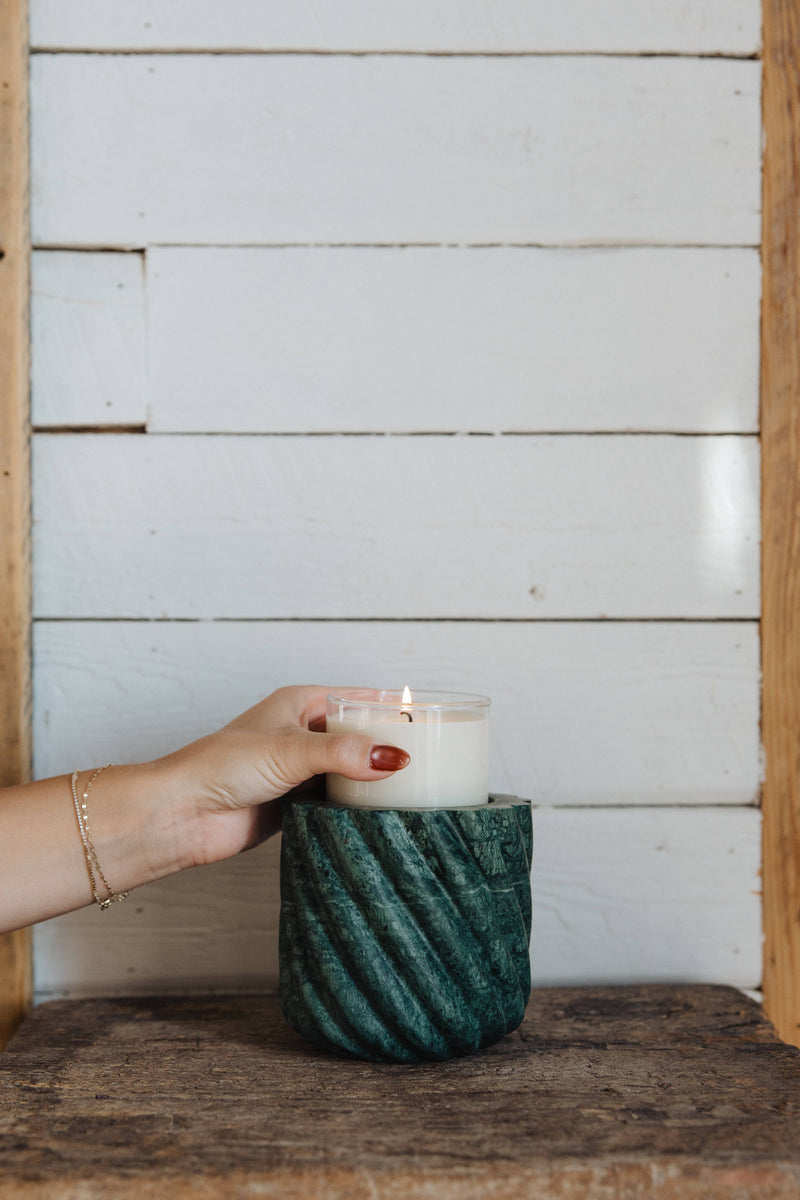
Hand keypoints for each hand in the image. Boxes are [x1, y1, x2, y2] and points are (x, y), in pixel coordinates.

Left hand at [157, 686, 409, 867]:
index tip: (433, 722)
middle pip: (360, 735)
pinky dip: (358, 806)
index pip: (360, 699)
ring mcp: (300, 769)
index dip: (395, 709)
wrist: (182, 815)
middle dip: (390, 746)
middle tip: (433, 760)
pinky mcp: (296, 802)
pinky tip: (380, 814)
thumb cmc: (220, 767)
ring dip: (374, 780)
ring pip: (352, 769)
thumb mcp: (291, 751)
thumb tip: (395, 757)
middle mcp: (303, 732)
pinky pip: (339, 800)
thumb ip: (345, 752)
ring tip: (416, 790)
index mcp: (301, 703)